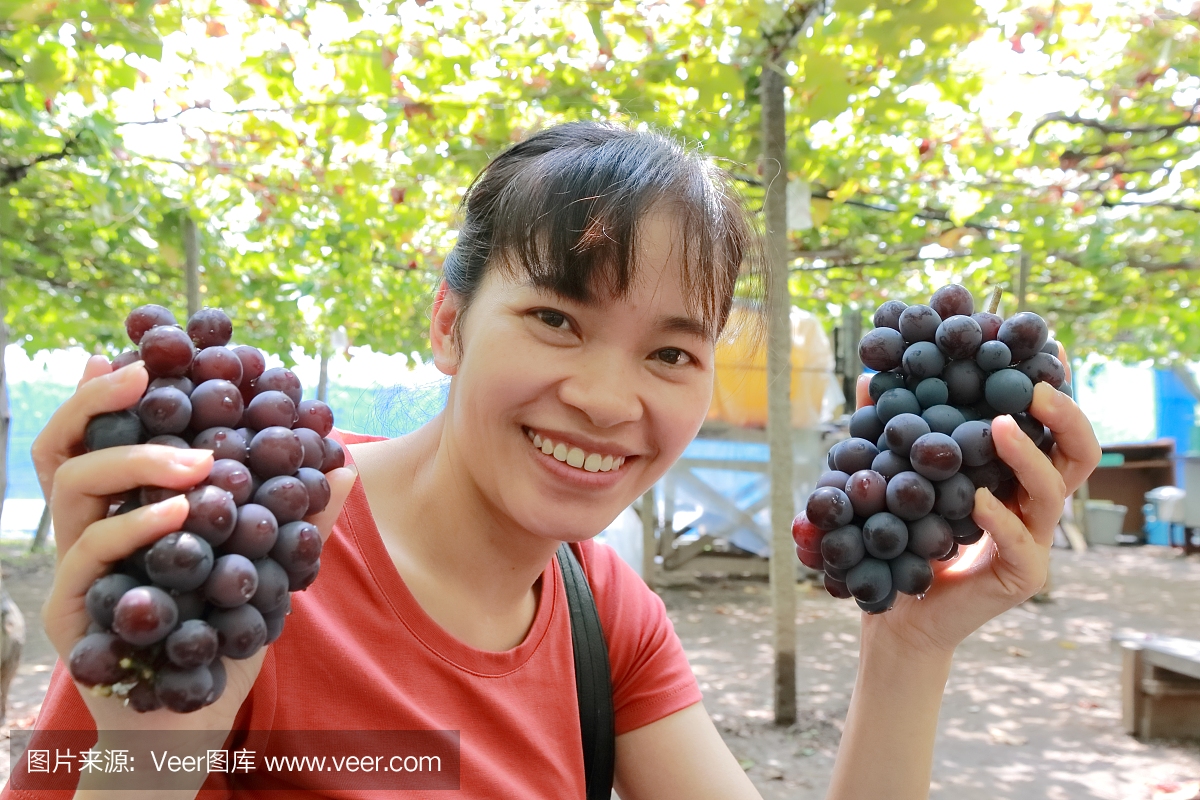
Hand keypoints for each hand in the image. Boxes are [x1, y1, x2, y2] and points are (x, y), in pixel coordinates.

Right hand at [31, 355, 355, 732]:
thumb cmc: (223, 634)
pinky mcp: (76, 612)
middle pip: (66, 443)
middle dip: (101, 398)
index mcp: (129, 504)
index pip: (111, 429)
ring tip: (198, 459)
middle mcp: (93, 525)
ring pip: (70, 484)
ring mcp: (78, 567)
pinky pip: (89, 554)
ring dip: (133, 457)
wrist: (192, 721)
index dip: (129, 384)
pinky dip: (135, 525)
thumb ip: (295, 517)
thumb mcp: (266, 565)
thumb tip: (342, 464)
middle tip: (149, 373)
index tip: (172, 345)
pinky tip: (183, 513)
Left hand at [854, 346, 1100, 654]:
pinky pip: (1020, 543)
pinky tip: (977, 499)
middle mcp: (1032, 504)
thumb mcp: (896, 478)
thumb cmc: (901, 540)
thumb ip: (891, 432)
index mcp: (1013, 476)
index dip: (1056, 390)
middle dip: (1064, 415)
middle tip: (1035, 386)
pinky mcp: (1023, 575)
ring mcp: (1033, 540)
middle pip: (1077, 454)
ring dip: (1027, 455)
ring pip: (1052, 492)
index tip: (1049, 349)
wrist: (894, 610)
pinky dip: (999, 518)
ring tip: (1000, 426)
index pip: (1050, 427)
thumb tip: (869, 377)